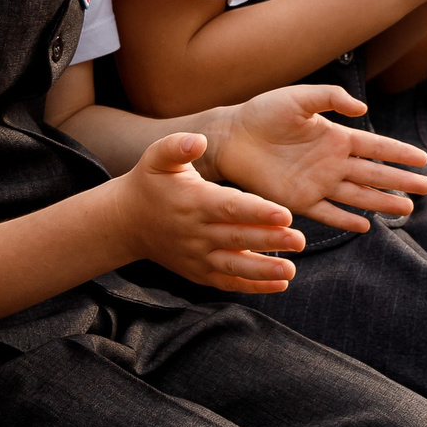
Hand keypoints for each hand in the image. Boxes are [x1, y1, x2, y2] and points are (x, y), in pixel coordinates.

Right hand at [110, 132, 307, 292]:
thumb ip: (177, 145)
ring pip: (235, 266)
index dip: (258, 212)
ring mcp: (197, 256)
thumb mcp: (155, 157)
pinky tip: (280, 284)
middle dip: (270, 241)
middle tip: (301, 241)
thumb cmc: (149, 183)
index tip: (286, 214)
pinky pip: (228, 282)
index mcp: (194, 202)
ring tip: (291, 270)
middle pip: (238, 238)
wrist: (126, 222)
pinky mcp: (199, 272)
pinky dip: (253, 286)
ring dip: (264, 270)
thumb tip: (199, 140)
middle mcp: (196, 233)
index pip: (230, 208)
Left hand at [203, 85, 426, 234]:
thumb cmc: (264, 113)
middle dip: (400, 181)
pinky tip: (365, 226)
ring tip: (406, 209)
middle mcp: (332, 162)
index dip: (399, 153)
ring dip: (381, 202)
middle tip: (426, 189)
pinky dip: (346, 220)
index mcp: (336, 137)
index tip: (422, 159)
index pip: (376, 147)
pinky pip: (328, 213)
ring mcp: (318, 183)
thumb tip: (362, 109)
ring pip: (358, 196)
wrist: (233, 137)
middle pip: (374, 174)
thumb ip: (331, 98)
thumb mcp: (299, 97)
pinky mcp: (299, 200)